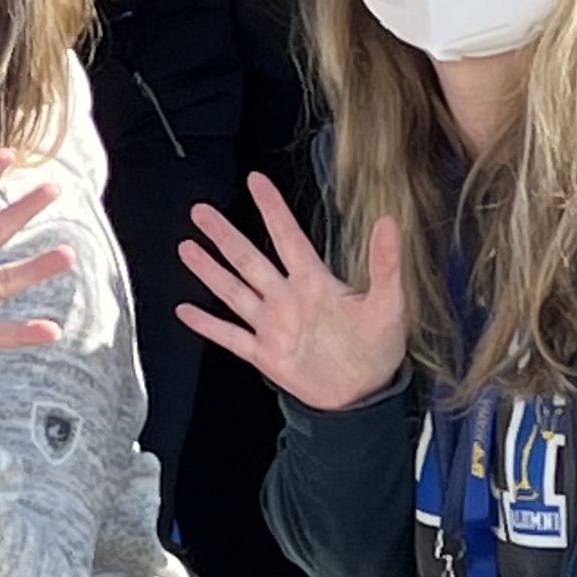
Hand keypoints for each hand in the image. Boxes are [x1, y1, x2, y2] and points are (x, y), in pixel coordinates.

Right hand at [176, 172, 407, 411]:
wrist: (365, 397)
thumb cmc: (379, 348)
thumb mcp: (389, 304)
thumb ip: (386, 264)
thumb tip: (390, 223)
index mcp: (314, 282)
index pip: (287, 236)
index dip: (272, 208)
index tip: (256, 180)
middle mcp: (287, 298)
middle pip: (248, 259)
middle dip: (224, 234)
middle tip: (201, 211)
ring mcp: (273, 325)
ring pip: (233, 291)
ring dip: (210, 270)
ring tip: (187, 247)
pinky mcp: (265, 354)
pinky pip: (230, 336)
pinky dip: (207, 324)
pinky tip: (187, 310)